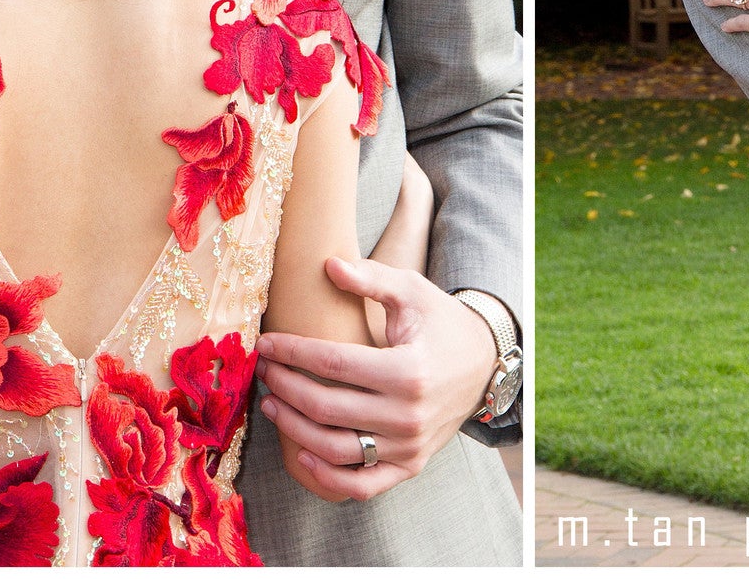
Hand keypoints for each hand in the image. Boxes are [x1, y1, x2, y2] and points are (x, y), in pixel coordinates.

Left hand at [256, 256, 499, 501]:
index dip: (292, 352)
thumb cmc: (442, 323)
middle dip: (285, 386)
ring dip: (293, 428)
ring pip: (335, 449)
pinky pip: (362, 485)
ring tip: (271, 403)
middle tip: (264, 370)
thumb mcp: (413, 292)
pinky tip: (302, 454)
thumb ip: (371, 278)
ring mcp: (409, 445)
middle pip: (326, 407)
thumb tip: (329, 264)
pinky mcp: (410, 465)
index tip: (265, 344)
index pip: (333, 363)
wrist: (484, 364)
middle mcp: (407, 414)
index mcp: (408, 370)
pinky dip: (328, 477)